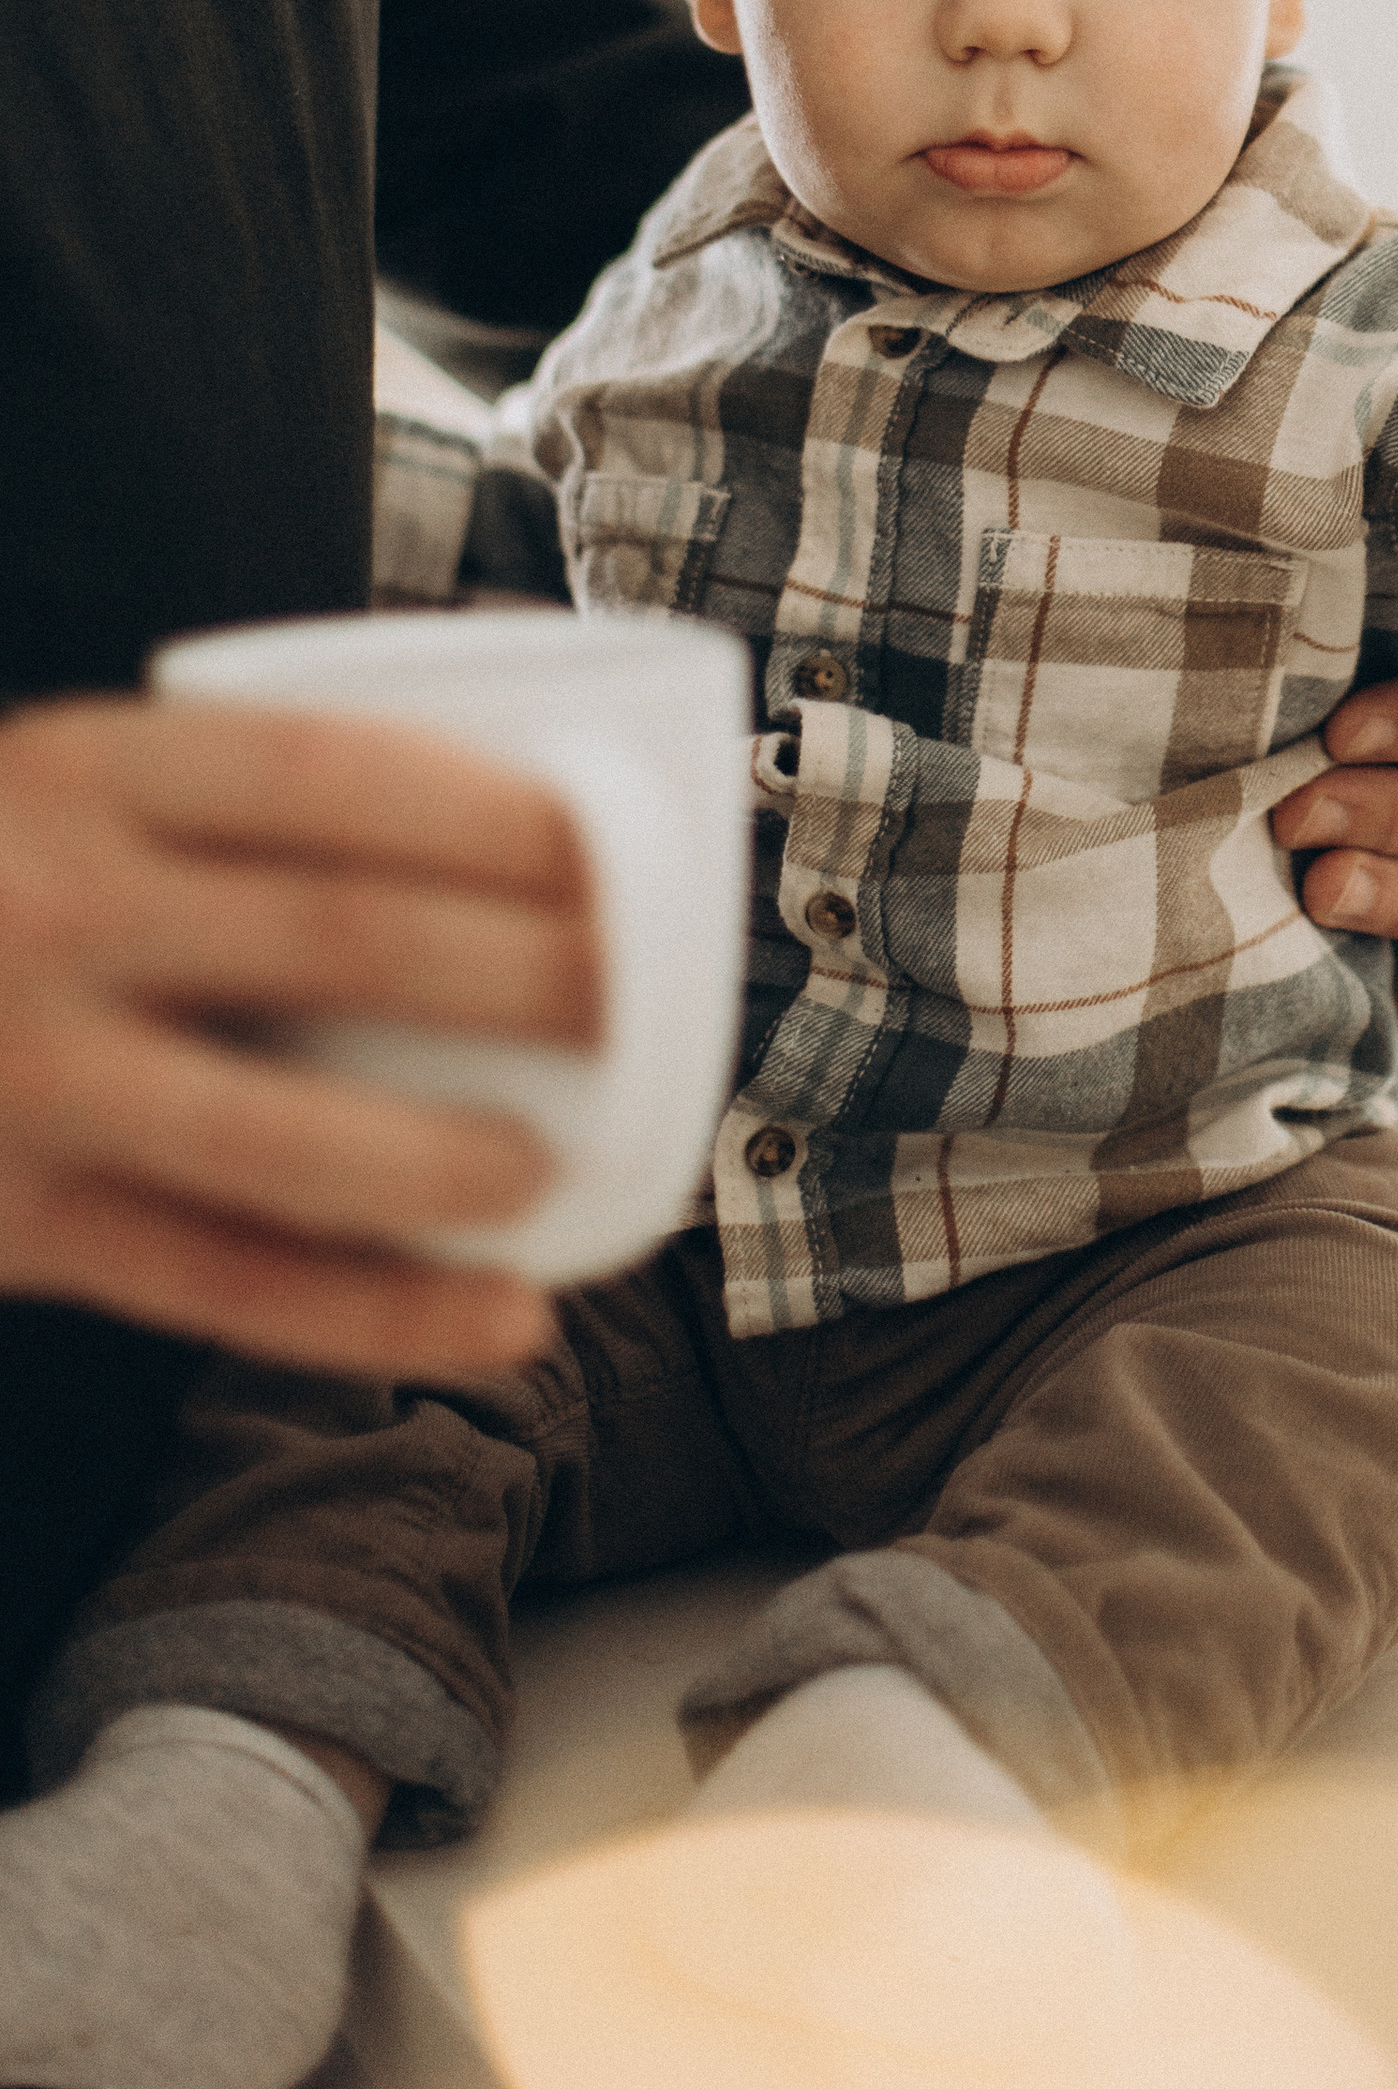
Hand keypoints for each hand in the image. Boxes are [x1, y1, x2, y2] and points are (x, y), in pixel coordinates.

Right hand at [0, 695, 603, 1373]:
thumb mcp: (65, 785)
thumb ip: (226, 804)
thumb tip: (518, 835)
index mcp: (85, 772)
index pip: (327, 778)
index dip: (489, 814)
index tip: (608, 847)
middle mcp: (52, 915)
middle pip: (343, 944)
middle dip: (529, 976)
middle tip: (644, 1002)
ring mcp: (29, 1082)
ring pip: (286, 1143)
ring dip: (449, 1167)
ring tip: (563, 1171)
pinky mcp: (17, 1228)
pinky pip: (226, 1287)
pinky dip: (379, 1316)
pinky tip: (499, 1316)